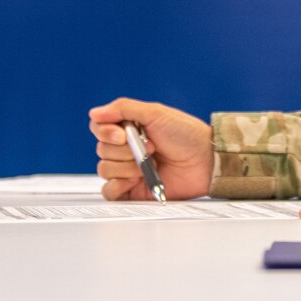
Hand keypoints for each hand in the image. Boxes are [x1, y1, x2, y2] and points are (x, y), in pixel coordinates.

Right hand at [88, 98, 212, 200]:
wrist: (205, 161)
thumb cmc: (187, 135)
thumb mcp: (155, 113)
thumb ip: (123, 108)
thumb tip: (94, 113)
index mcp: (128, 128)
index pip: (99, 128)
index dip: (105, 132)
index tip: (122, 135)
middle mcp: (126, 149)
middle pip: (101, 150)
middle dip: (125, 150)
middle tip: (151, 148)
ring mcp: (128, 170)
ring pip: (104, 169)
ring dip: (126, 167)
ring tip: (150, 165)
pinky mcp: (132, 191)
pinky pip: (109, 191)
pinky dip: (118, 185)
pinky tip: (135, 180)